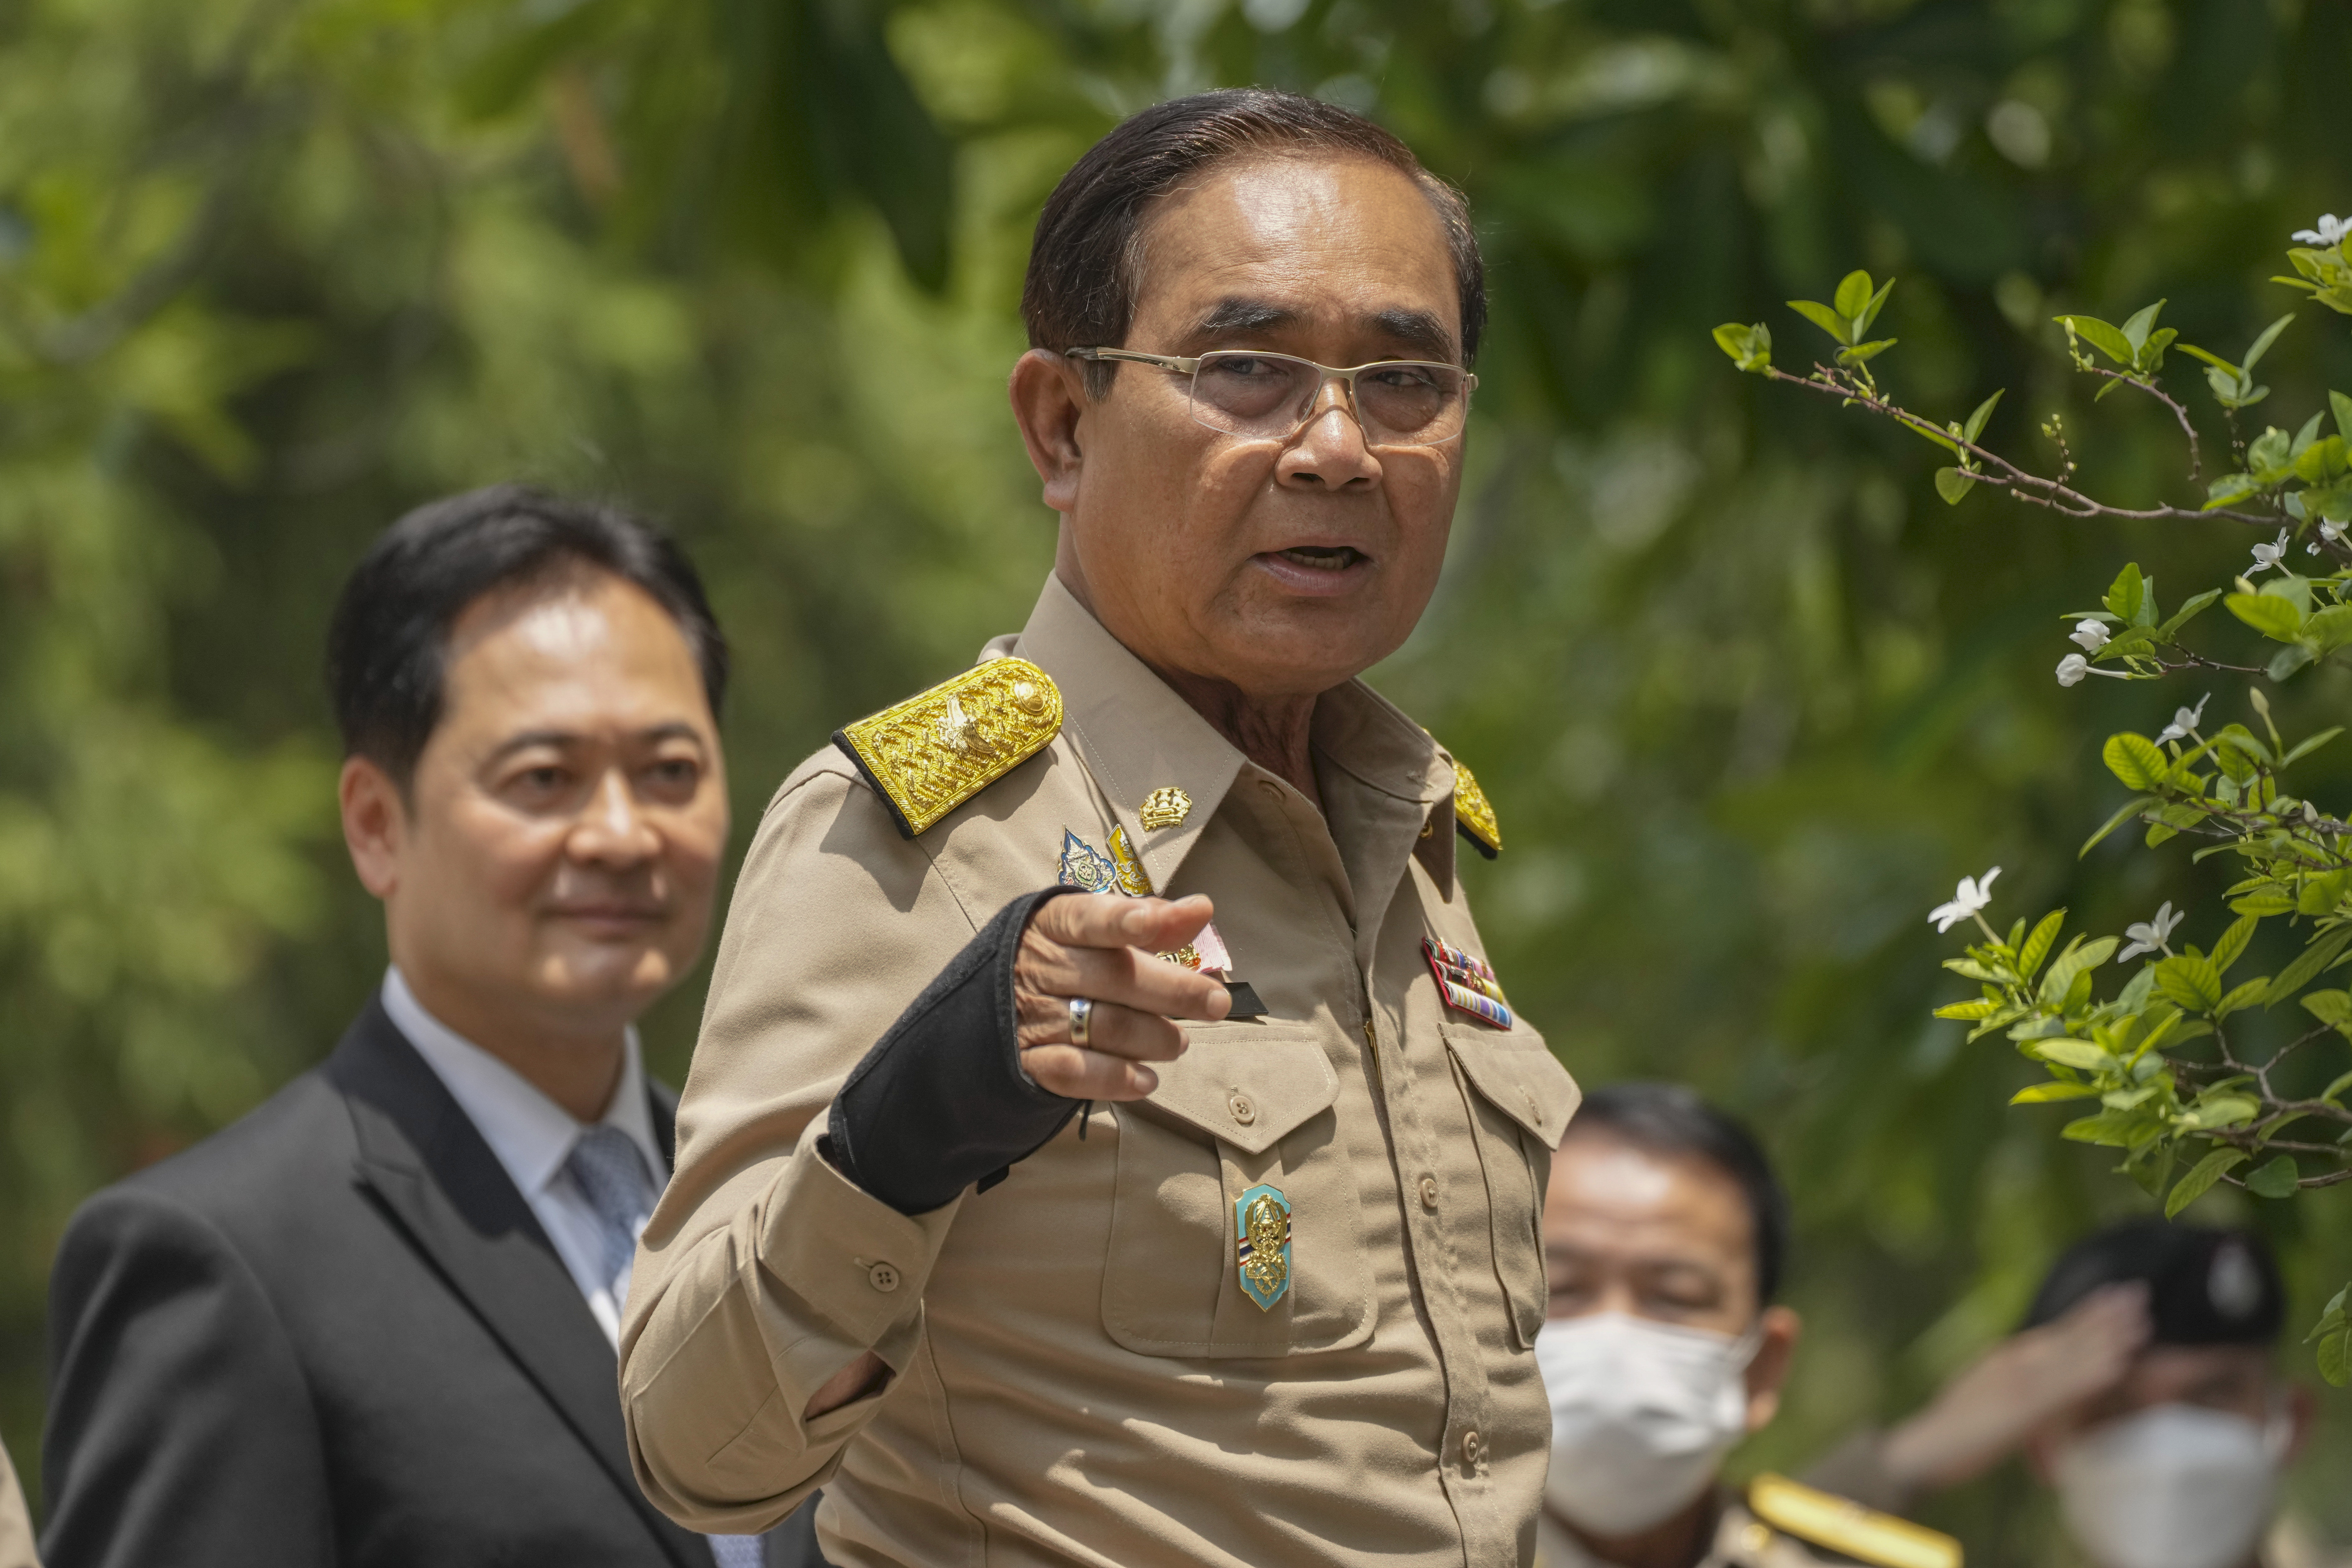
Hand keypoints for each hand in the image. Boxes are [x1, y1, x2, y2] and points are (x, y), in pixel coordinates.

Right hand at [1013, 893, 1230, 1099]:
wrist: (995, 1001)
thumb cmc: (1066, 957)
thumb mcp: (1098, 930)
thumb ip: (1153, 921)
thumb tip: (1202, 908)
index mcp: (1056, 925)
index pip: (1087, 919)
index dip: (1118, 920)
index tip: (1149, 923)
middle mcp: (1042, 966)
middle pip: (1111, 976)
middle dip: (1171, 991)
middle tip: (1217, 1003)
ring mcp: (1033, 1015)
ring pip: (1100, 1025)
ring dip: (1151, 1038)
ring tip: (1178, 1044)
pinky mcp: (1028, 1060)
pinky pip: (1072, 1071)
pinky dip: (1114, 1078)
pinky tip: (1146, 1081)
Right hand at [1880, 1281, 2150, 1491]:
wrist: (1925, 1448)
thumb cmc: (1950, 1432)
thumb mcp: (1981, 1398)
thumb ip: (2006, 1386)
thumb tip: (2022, 1382)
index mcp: (2005, 1358)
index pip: (2054, 1329)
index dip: (2085, 1312)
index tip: (2111, 1296)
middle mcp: (2014, 1361)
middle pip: (2067, 1332)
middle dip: (2103, 1313)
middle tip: (2137, 1292)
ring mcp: (2020, 1381)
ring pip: (2071, 1353)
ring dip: (2107, 1335)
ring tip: (2141, 1319)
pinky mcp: (2024, 1408)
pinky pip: (2065, 1388)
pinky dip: (2092, 1373)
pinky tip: (2118, 1364)